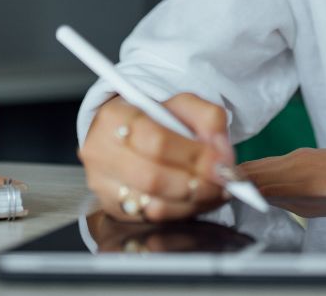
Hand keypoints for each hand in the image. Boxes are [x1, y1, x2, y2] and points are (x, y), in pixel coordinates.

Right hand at [79, 93, 233, 221]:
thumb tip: (222, 154)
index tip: (222, 162)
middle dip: (197, 183)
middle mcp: (101, 154)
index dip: (194, 156)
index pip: (157, 142)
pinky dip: (183, 213)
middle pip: (153, 178)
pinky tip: (198, 200)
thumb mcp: (181, 105)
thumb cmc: (152, 119)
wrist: (122, 134)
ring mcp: (103, 186)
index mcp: (114, 119)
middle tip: (225, 181)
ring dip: (194, 202)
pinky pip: (153, 220)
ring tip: (216, 191)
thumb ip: (208, 118)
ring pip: (153, 205)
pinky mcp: (114, 210)